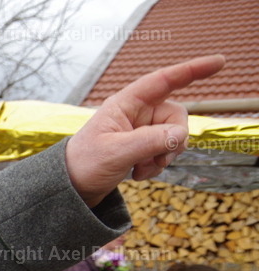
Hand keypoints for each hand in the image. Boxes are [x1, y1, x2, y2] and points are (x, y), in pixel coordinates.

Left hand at [65, 55, 225, 206]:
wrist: (69, 190)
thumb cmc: (84, 165)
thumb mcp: (117, 153)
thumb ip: (150, 141)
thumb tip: (181, 134)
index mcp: (125, 104)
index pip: (163, 81)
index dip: (192, 70)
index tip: (218, 62)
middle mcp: (135, 113)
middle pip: (176, 116)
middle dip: (175, 139)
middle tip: (159, 160)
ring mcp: (139, 130)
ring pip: (174, 136)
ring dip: (165, 156)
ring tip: (141, 170)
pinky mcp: (141, 147)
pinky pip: (165, 151)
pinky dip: (157, 165)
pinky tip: (137, 175)